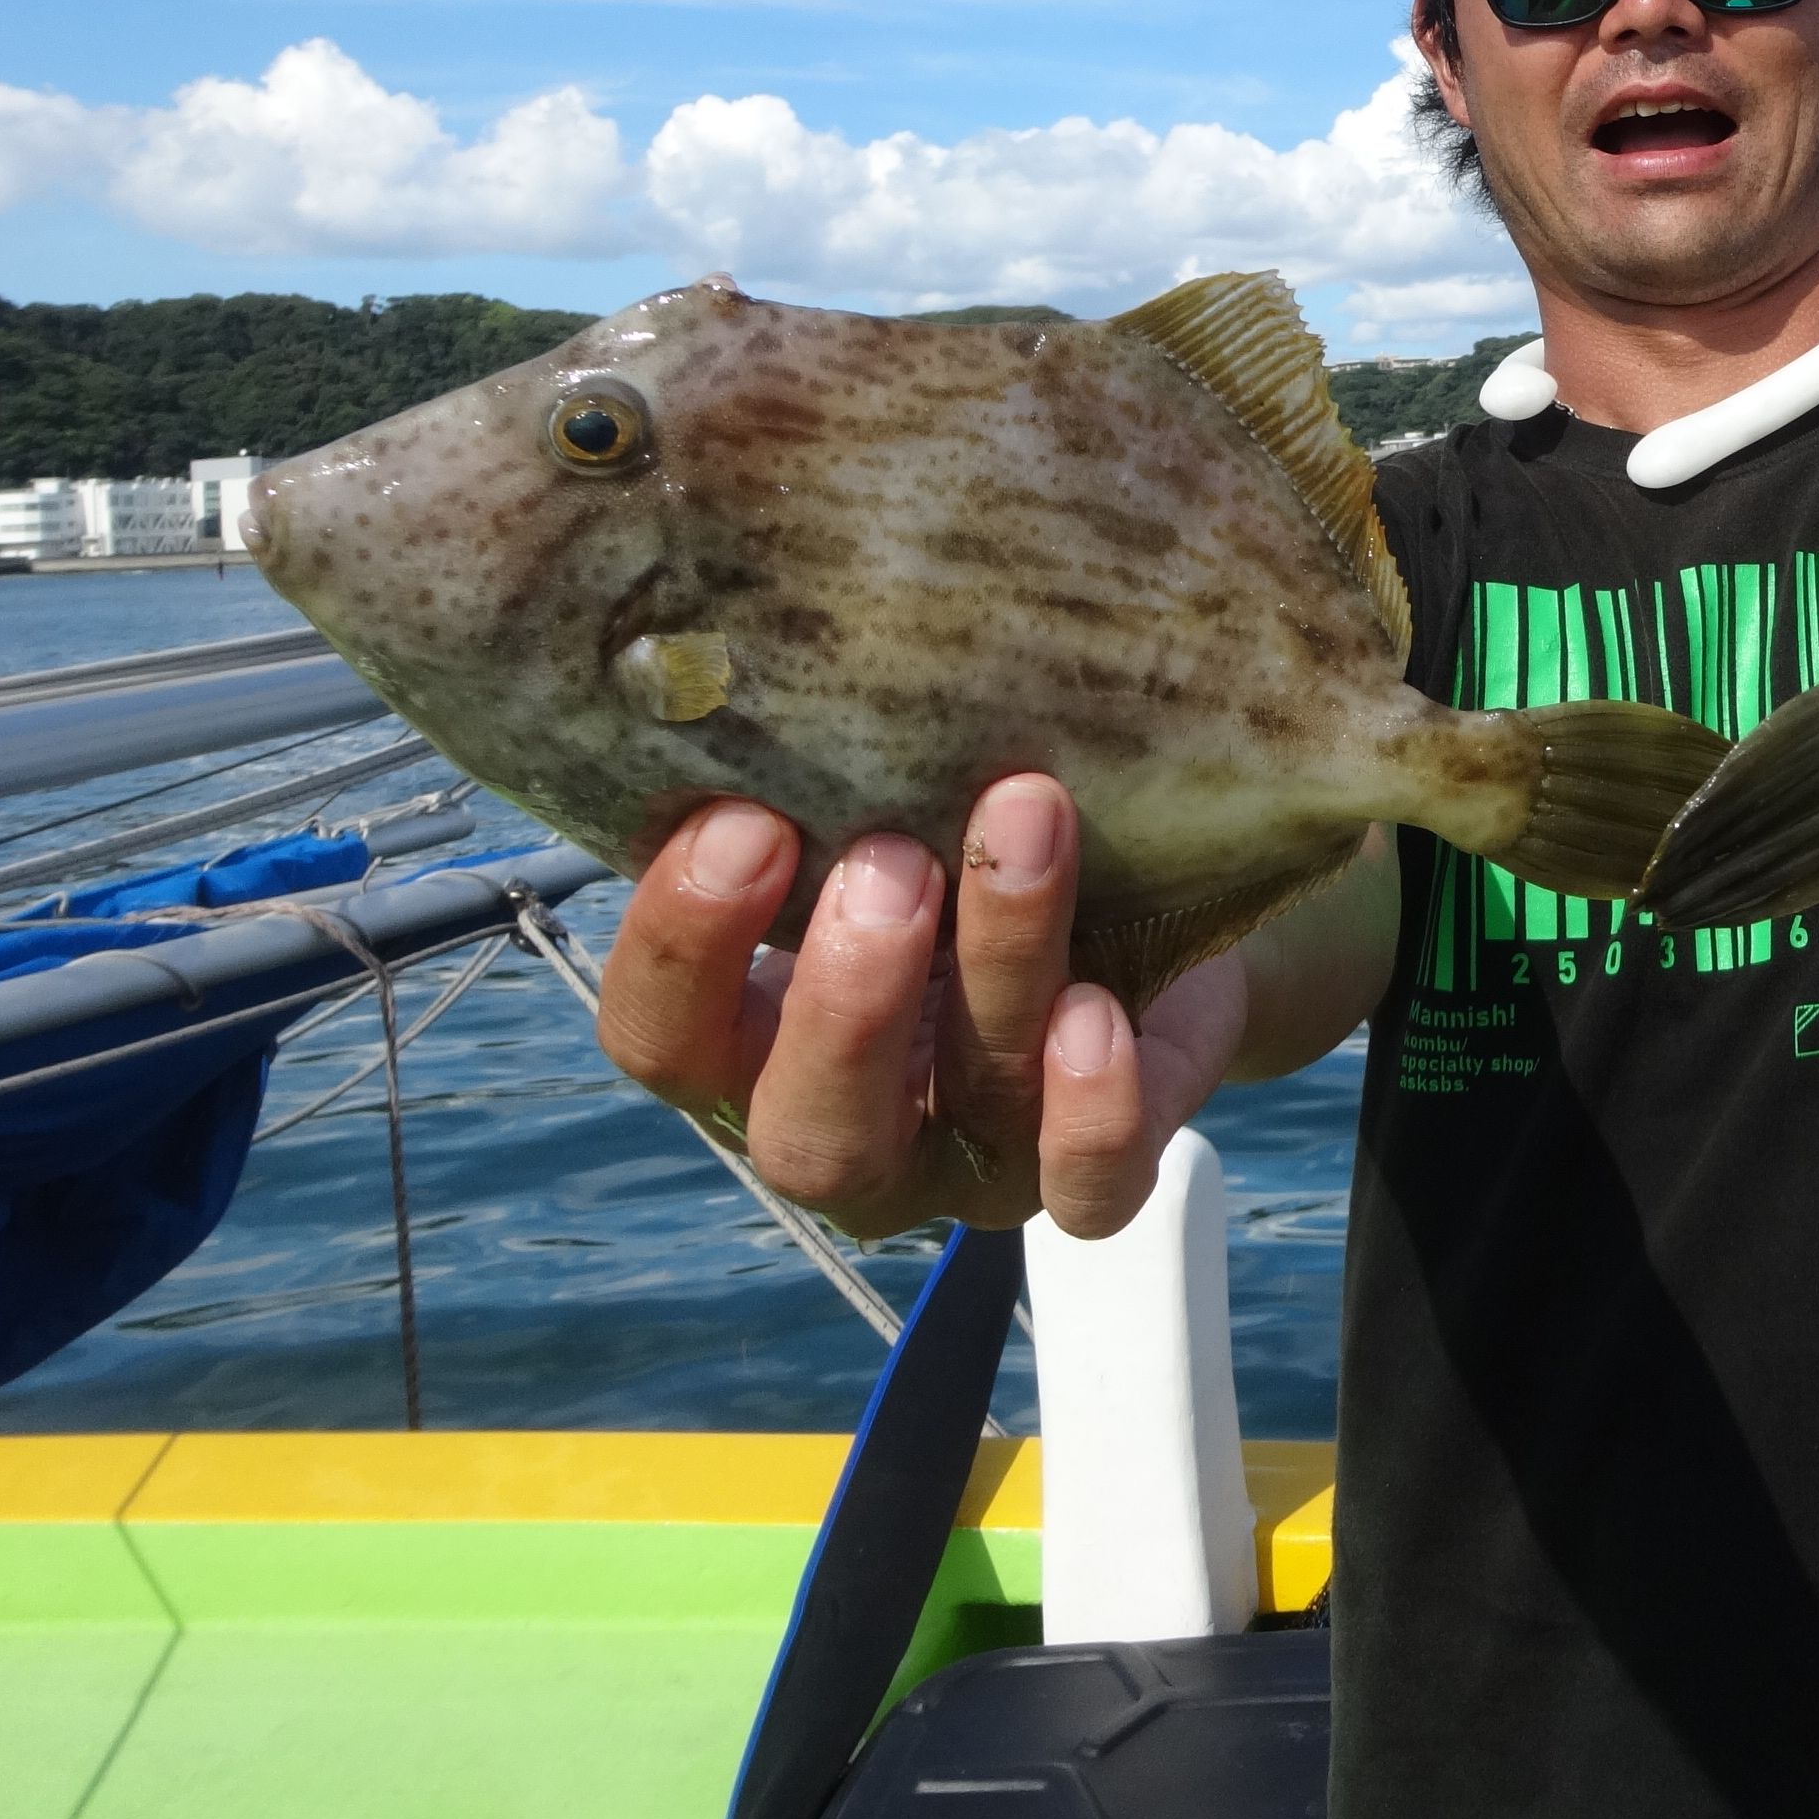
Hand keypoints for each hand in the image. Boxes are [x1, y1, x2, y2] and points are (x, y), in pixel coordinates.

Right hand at [593, 776, 1246, 1239]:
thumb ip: (819, 779)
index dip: (682, 946)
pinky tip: (1096, 1012)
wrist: (1158, 909)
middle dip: (843, 996)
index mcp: (754, 1046)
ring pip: (963, 1116)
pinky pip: (1090, 1189)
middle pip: (801, 1130)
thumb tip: (766, 629)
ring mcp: (973, 1167)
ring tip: (1023, 822)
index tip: (741, 819)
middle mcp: (851, 1129)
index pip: (661, 1038)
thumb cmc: (965, 849)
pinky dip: (1092, 1110)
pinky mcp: (1098, 1175)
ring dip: (994, 962)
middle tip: (888, 857)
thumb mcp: (882, 813)